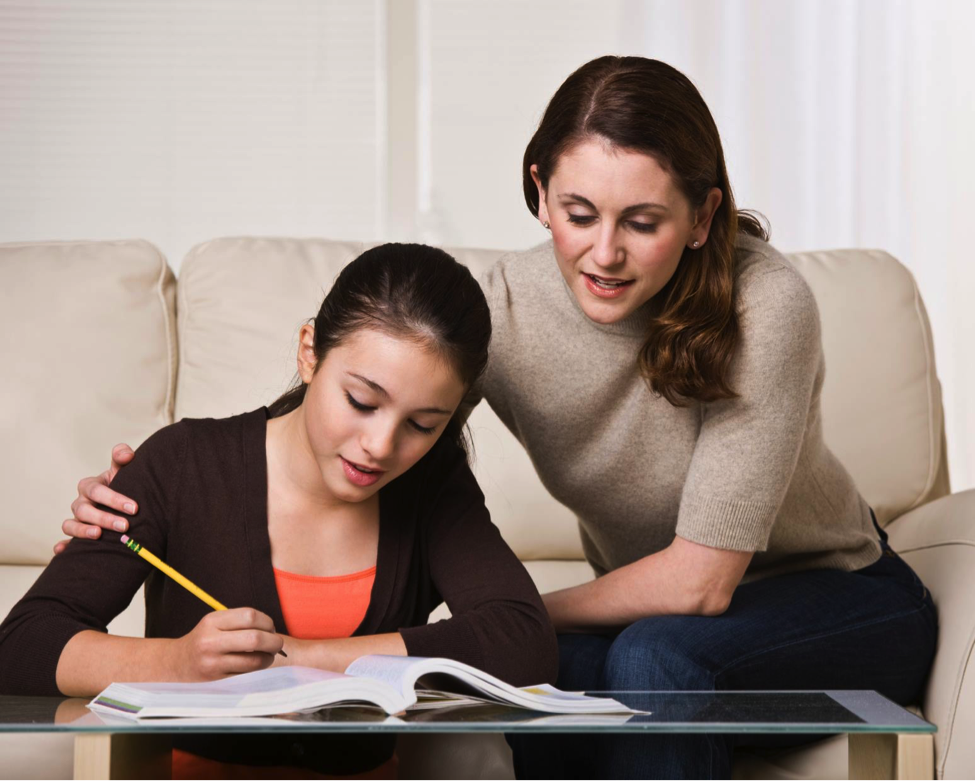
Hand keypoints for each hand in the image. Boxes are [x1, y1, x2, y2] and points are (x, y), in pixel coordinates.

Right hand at [55, 444, 136, 553]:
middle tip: (125, 526)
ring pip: (71, 525)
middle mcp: (80, 502)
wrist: (121, 503)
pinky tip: (63, 551)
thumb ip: (123, 458)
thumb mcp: (123, 471)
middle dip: (104, 518)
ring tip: (99, 535)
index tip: (134, 508)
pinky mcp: (75, 535)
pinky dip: (62, 546)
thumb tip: (126, 454)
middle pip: (85, 510)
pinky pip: (65, 541)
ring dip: (83, 531)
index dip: (114, 499)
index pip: (97, 490)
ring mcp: (76, 519)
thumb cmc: (122, 484)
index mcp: (90, 486)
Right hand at [170, 608, 284, 680]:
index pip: (250, 616)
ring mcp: (213, 663)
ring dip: (268, 658)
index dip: (267, 621)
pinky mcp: (216, 680)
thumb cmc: (204, 640)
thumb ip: (240, 622)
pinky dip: (258, 669)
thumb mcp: (215, 623)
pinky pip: (246, 674)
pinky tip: (257, 664)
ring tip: (269, 655)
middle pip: (255, 638)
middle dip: (274, 641)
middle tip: (277, 644)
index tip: (271, 628)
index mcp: (212, 622)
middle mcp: (210, 641)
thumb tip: (272, 629)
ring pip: (254, 660)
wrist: (177, 663)